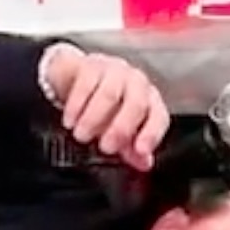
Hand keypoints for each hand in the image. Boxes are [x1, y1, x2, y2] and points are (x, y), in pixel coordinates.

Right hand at [44, 45, 170, 170]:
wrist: (79, 76)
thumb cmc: (106, 106)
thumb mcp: (119, 130)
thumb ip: (131, 148)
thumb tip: (143, 163)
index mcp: (150, 102)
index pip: (158, 117)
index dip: (152, 134)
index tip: (140, 151)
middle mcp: (137, 84)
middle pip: (136, 104)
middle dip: (121, 129)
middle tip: (105, 148)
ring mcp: (115, 71)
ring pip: (109, 95)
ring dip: (94, 119)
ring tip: (82, 135)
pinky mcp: (91, 65)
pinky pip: (85, 84)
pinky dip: (76, 106)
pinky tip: (70, 121)